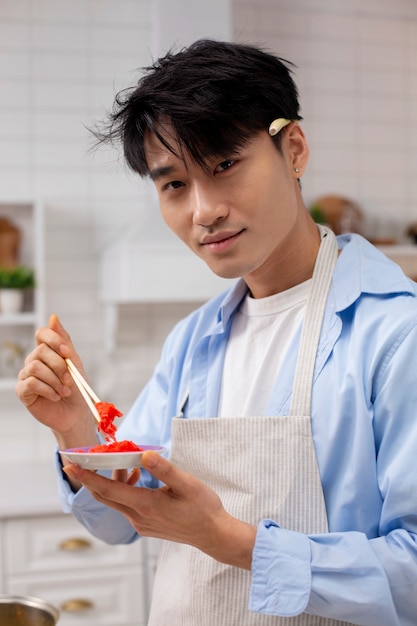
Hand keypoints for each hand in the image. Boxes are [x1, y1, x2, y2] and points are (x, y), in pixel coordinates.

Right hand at [16, 314, 97, 448]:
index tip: (68, 353)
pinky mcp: (22, 391)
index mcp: (47, 351)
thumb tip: (53, 317)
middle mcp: (33, 361)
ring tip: (64, 391)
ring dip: (55, 380)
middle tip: (70, 380)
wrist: (76, 413)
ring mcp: (26, 376)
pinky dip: (48, 390)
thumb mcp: (74, 362)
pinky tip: (56, 396)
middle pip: (40, 351)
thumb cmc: (76, 387)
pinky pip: (31, 383)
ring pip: (35, 367)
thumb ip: (64, 341)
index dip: (54, 340)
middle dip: (59, 365)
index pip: (42, 333)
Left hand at [63, 451, 256, 569]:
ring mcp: (141, 524)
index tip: (70, 465)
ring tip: (126, 463)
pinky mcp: (146, 526)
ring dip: (115, 482)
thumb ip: (165, 469)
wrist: (213, 534)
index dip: (87, 477)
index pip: (108, 490)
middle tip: (79, 461)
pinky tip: (138, 478)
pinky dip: (125, 491)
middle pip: (106, 496)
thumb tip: (144, 454)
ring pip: (118, 501)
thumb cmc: (203, 508)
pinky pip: (127, 506)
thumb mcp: (187, 484)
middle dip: (91, 478)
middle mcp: (138, 517)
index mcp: (146, 505)